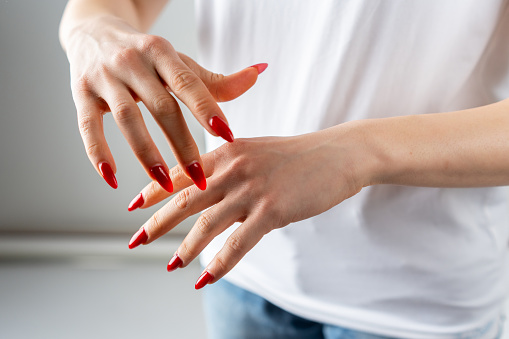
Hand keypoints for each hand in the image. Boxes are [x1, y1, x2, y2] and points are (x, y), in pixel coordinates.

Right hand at [65, 15, 264, 190]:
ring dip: (147, 154)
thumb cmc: (146, 56)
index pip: (188, 83)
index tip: (228, 137)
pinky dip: (98, 154)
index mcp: (162, 53)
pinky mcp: (80, 93)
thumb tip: (259, 71)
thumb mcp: (179, 64)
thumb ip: (216, 80)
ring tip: (166, 183)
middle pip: (161, 107)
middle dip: (182, 144)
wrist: (94, 33)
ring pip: (127, 119)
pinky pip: (88, 127)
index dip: (207, 110)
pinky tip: (112, 179)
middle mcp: (133, 62)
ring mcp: (104, 77)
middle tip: (201, 178)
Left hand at [127, 123, 375, 287]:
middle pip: (184, 200)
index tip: (132, 206)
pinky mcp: (272, 210)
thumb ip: (229, 167)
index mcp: (226, 151)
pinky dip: (219, 265)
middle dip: (156, 223)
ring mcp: (251, 189)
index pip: (180, 172)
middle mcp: (232, 169)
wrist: (337, 153)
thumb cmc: (297, 155)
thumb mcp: (256, 151)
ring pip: (206, 225)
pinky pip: (238, 244)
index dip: (153, 190)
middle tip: (135, 241)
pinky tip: (205, 279)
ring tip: (170, 266)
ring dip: (185, 250)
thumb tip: (208, 190)